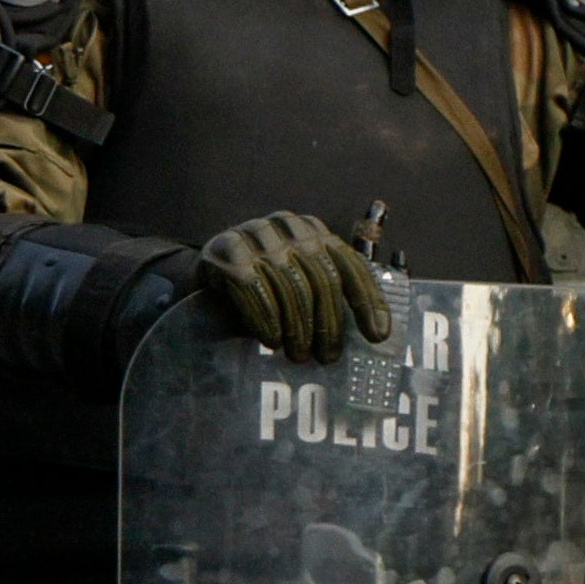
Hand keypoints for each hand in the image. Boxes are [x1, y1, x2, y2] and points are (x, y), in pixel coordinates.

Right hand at [200, 211, 387, 362]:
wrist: (207, 272)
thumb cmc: (263, 284)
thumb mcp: (299, 283)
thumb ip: (330, 297)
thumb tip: (375, 333)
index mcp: (314, 231)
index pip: (350, 266)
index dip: (368, 302)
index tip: (377, 336)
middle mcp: (289, 226)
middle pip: (320, 279)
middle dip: (327, 324)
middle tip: (327, 357)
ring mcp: (257, 234)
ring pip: (289, 285)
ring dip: (296, 327)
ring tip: (298, 355)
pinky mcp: (228, 249)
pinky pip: (253, 287)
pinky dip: (265, 318)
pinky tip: (271, 340)